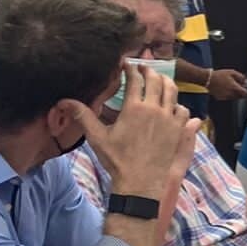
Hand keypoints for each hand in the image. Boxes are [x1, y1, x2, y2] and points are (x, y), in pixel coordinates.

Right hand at [70, 66, 193, 199]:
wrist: (141, 181)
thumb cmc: (118, 159)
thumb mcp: (97, 137)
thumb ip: (82, 116)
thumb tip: (63, 101)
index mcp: (135, 108)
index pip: (135, 80)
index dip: (131, 69)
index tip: (126, 64)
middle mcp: (155, 109)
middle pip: (156, 81)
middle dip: (150, 71)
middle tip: (144, 68)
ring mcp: (170, 119)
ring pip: (173, 92)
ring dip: (166, 83)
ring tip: (160, 80)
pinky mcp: (179, 130)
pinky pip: (183, 111)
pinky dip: (178, 104)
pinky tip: (173, 106)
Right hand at [206, 68, 246, 101]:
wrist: (207, 79)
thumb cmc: (219, 75)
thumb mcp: (232, 72)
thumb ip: (241, 77)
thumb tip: (246, 81)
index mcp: (234, 87)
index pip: (246, 93)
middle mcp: (230, 94)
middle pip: (241, 96)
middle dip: (242, 92)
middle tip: (240, 86)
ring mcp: (225, 97)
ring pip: (234, 97)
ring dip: (236, 94)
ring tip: (231, 86)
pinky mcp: (220, 98)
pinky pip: (228, 98)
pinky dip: (229, 94)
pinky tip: (225, 88)